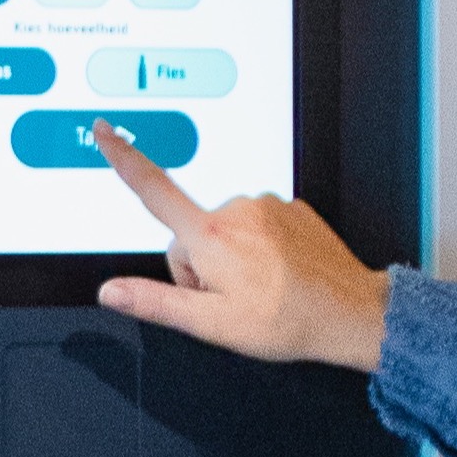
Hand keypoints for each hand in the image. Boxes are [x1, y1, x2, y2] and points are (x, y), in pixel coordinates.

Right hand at [91, 119, 390, 369]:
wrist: (351, 313)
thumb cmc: (289, 320)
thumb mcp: (213, 324)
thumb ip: (156, 303)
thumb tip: (112, 291)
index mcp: (210, 237)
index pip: (153, 189)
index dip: (123, 158)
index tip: (104, 131)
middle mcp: (237, 210)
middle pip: (190, 231)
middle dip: (199, 264)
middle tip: (229, 297)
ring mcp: (266, 205)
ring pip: (223, 230)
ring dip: (230, 256)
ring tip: (260, 287)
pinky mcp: (290, 207)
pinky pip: (255, 224)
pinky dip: (258, 247)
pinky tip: (277, 273)